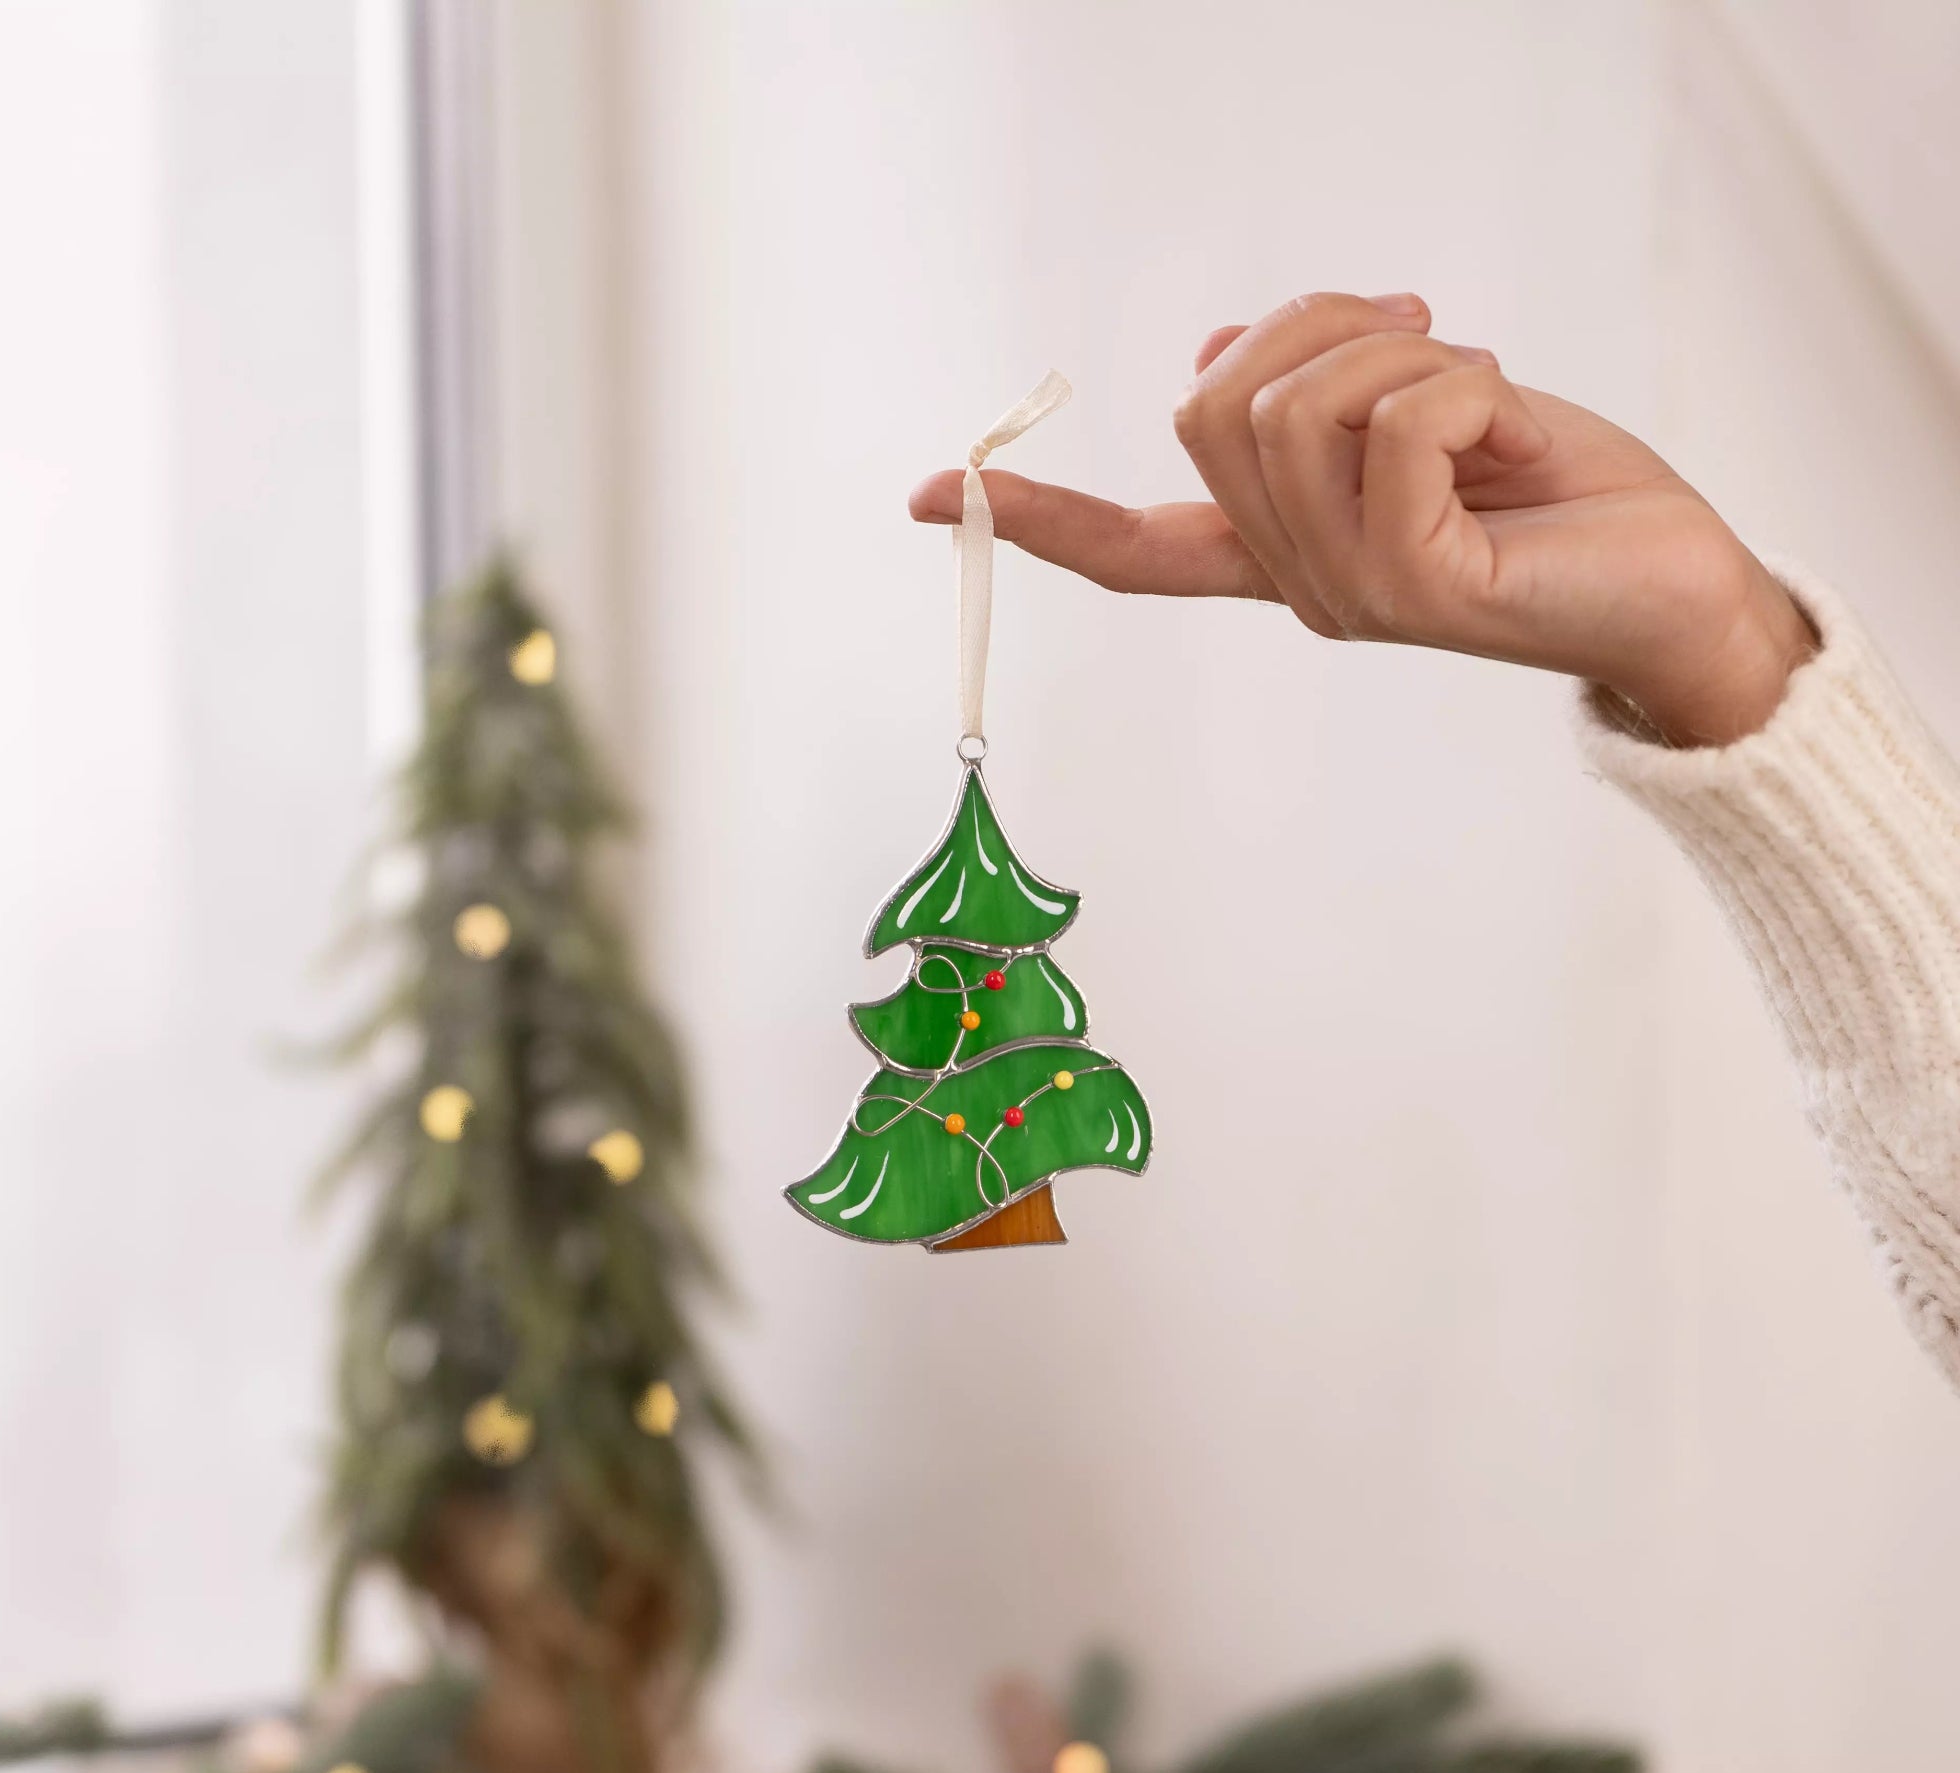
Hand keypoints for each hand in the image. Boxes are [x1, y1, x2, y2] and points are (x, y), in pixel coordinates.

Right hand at [910, 292, 1813, 746]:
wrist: (1685, 594)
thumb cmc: (1567, 505)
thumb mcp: (1431, 417)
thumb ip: (1321, 395)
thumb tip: (1203, 345)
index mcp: (1286, 556)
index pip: (1135, 549)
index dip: (1039, 513)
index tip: (934, 492)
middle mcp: (1297, 588)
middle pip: (1212, 405)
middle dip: (1318, 326)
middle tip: (1425, 338)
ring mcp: (1346, 598)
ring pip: (1296, 400)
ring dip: (1405, 352)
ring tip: (1486, 402)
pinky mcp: (1416, 587)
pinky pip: (1397, 416)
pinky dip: (1470, 382)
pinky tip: (1523, 438)